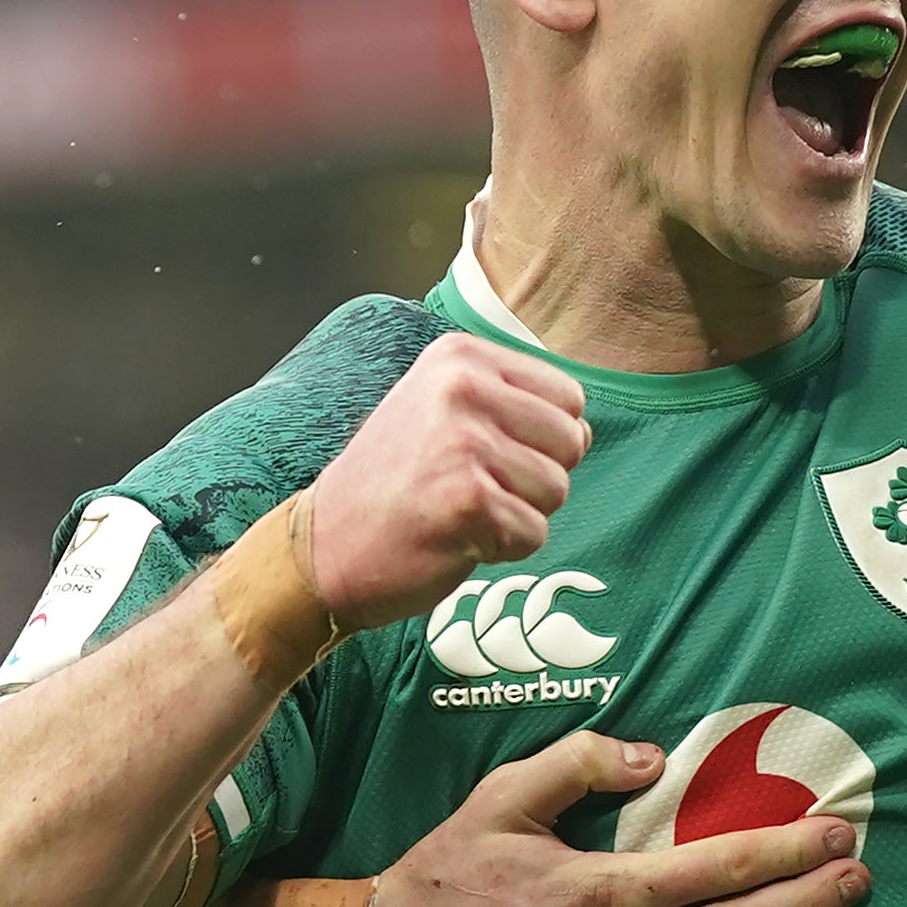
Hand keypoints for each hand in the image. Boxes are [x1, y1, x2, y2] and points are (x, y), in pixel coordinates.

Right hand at [302, 334, 586, 630]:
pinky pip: (533, 534)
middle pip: (571, 442)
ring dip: (517, 515)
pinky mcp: (469, 502)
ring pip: (557, 490)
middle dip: (535, 479)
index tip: (485, 455)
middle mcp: (463, 389)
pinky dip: (502, 549)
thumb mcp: (440, 410)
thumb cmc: (393, 484)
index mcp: (461, 357)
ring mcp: (465, 444)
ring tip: (459, 511)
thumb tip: (583, 429)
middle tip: (472, 489)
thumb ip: (511, 403)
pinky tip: (453, 537)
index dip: (542, 440)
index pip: (568, 397)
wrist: (324, 546)